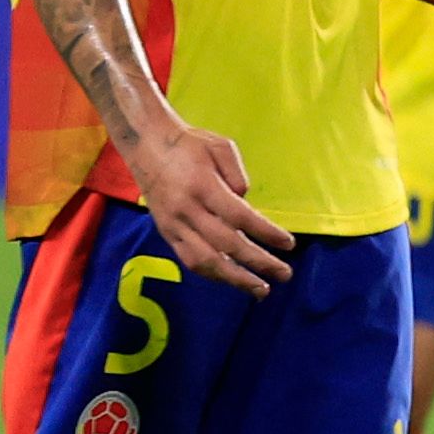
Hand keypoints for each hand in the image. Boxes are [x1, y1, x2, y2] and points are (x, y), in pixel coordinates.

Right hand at [124, 119, 293, 292]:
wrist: (144, 144)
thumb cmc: (189, 144)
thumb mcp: (220, 146)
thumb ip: (237, 174)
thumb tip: (246, 201)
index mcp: (202, 186)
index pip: (239, 217)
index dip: (265, 233)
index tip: (289, 244)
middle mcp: (185, 209)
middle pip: (225, 244)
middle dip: (257, 262)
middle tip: (284, 274)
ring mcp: (173, 224)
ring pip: (204, 260)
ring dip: (234, 279)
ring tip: (260, 290)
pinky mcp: (165, 232)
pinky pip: (189, 259)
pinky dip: (213, 273)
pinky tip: (233, 280)